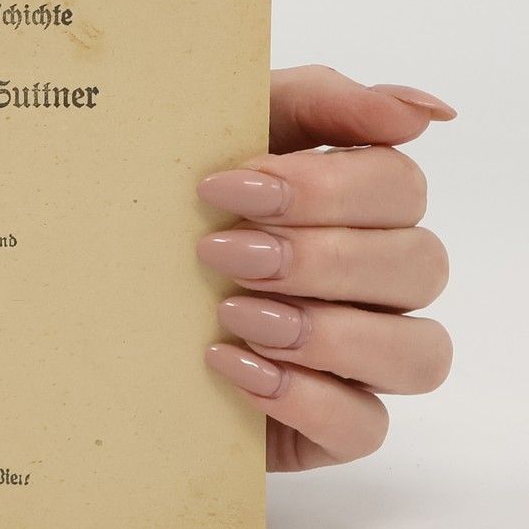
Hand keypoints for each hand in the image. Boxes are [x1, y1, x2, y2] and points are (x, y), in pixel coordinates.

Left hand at [197, 66, 453, 470]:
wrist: (103, 298)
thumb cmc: (176, 199)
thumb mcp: (227, 127)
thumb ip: (322, 100)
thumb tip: (426, 111)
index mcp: (360, 199)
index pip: (400, 186)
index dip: (327, 187)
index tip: (229, 184)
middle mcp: (380, 277)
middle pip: (419, 264)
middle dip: (317, 256)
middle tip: (219, 252)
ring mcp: (367, 357)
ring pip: (419, 352)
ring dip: (327, 331)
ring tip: (231, 313)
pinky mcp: (338, 426)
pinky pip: (367, 427)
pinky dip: (306, 397)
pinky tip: (235, 366)